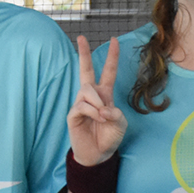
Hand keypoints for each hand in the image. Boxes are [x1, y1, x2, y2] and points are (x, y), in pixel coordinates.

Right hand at [68, 35, 127, 170]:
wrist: (99, 154)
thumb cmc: (109, 137)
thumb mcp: (120, 124)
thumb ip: (115, 113)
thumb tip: (103, 108)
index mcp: (105, 94)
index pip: (108, 72)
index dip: (112, 57)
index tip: (114, 40)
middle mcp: (92, 95)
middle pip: (86, 70)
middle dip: (84, 53)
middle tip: (81, 37)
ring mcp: (81, 104)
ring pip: (87, 90)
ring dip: (97, 102)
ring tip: (102, 116)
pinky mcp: (73, 114)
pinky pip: (82, 105)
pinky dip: (92, 111)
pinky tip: (96, 119)